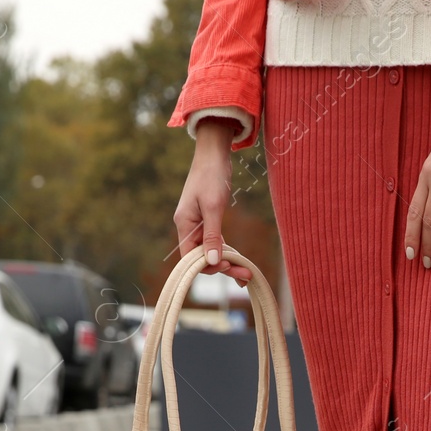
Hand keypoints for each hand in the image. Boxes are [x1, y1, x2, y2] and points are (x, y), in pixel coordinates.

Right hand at [173, 119, 252, 284]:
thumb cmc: (211, 177)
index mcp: (184, 225)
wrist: (213, 154)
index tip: (228, 267)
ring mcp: (197, 224)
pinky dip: (226, 251)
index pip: (189, 258)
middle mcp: (188, 227)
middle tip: (246, 276)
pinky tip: (239, 259)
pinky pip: (214, 242)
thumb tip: (211, 261)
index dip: (207, 267)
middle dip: (222, 268)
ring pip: (210, 251)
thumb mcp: (213, 207)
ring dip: (227, 262)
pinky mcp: (207, 220)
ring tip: (247, 273)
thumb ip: (212, 235)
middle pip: (201, 257)